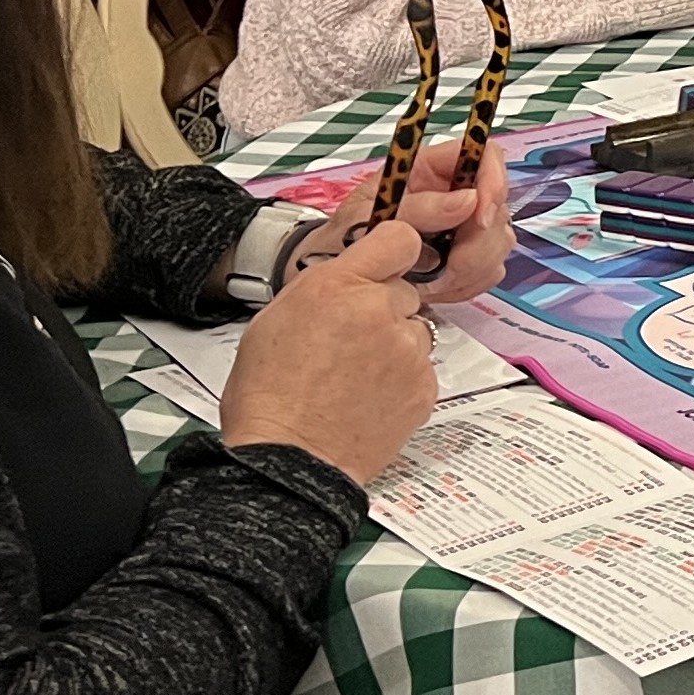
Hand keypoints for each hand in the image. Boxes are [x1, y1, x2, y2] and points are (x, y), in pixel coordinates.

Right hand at [219, 219, 439, 483]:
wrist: (288, 457)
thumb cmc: (269, 393)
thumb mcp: (279, 315)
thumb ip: (326, 287)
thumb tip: (353, 278)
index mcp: (337, 286)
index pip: (398, 237)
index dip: (394, 250)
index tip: (388, 262)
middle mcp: (379, 311)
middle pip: (404, 290)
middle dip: (383, 309)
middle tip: (350, 341)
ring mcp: (407, 351)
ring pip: (416, 330)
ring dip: (395, 344)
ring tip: (356, 375)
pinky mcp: (424, 387)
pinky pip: (421, 368)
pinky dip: (402, 379)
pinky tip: (368, 396)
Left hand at [299, 136, 511, 306]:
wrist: (337, 278)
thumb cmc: (345, 235)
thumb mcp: (373, 214)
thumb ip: (420, 207)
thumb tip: (469, 201)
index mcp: (432, 169)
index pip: (485, 155)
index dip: (493, 181)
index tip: (479, 218)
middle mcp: (455, 193)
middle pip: (498, 205)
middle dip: (479, 241)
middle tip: (450, 266)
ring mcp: (465, 227)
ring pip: (499, 241)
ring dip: (472, 267)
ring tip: (434, 280)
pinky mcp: (467, 259)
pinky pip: (489, 271)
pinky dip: (468, 284)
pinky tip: (439, 287)